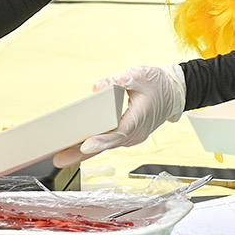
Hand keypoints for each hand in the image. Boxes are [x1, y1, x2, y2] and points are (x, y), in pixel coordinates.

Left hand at [54, 64, 185, 167]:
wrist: (175, 92)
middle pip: (105, 145)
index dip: (100, 141)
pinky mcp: (126, 135)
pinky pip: (107, 142)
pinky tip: (73, 146)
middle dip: (81, 153)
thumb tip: (97, 87)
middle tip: (59, 159)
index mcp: (138, 120)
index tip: (84, 145)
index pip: (118, 133)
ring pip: (105, 146)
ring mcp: (130, 137)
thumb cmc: (158, 84)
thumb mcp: (139, 75)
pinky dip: (92, 144)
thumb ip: (118, 80)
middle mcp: (134, 134)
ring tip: (60, 155)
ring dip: (83, 151)